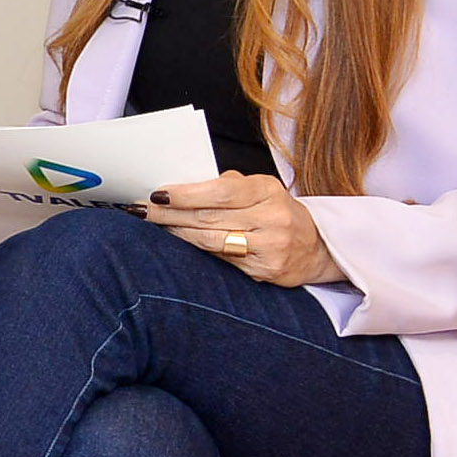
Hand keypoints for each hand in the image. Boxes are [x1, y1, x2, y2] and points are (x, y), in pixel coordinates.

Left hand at [143, 172, 345, 287]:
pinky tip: (179, 244)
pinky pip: (220, 260)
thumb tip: (179, 188)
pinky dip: (196, 251)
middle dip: (170, 214)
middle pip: (209, 217)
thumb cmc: (275, 211)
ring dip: (177, 234)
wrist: (316, 245)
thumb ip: (226, 186)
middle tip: (140, 211)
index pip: (221, 191)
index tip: (158, 194)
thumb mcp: (259, 189)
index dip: (186, 194)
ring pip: (211, 241)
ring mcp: (270, 247)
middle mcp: (272, 218)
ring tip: (154, 225)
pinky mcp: (265, 270)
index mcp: (268, 190)